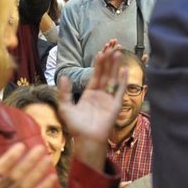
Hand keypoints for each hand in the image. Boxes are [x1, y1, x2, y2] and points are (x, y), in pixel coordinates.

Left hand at [56, 43, 127, 170]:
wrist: (86, 140)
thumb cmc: (76, 126)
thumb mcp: (65, 107)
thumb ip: (64, 92)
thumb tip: (63, 76)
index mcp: (89, 94)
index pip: (95, 75)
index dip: (98, 64)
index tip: (101, 52)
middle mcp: (100, 95)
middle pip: (106, 74)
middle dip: (109, 61)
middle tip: (112, 47)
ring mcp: (109, 99)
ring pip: (114, 79)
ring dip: (116, 66)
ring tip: (118, 53)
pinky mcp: (115, 105)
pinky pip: (120, 91)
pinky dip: (123, 81)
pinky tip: (124, 70)